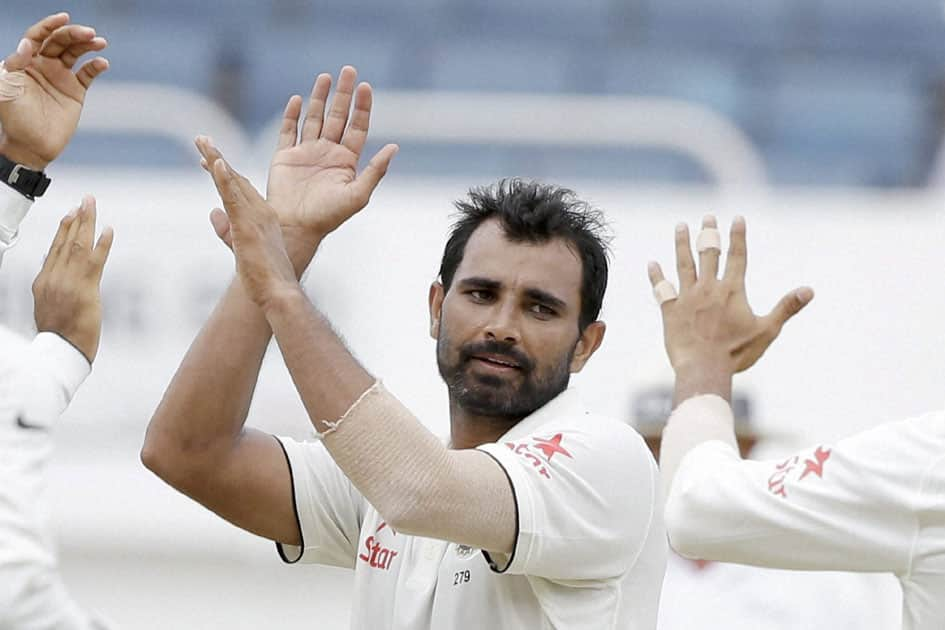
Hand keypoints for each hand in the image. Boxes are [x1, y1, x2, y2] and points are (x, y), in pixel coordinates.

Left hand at [0, 13, 108, 169]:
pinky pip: (88, 74)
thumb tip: (28, 44)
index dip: (49, 25)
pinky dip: (96, 67)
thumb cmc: (13, 117)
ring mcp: (61, 77)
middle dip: (74, 34)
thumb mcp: (5, 88)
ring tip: (100, 42)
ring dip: (88, 45)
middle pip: (60, 42)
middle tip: (88, 33)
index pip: (38, 36)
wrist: (31, 146)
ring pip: (76, 54)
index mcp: (25, 61)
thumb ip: (14, 64)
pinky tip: (102, 63)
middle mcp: (43, 65)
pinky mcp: (76, 92)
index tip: (63, 18)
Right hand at [33, 196, 113, 362]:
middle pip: (65, 242)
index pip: (54, 248)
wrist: (62, 352)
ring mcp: (69, 283)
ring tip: (92, 206)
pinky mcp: (85, 290)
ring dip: (87, 223)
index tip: (71, 213)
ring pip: (78, 246)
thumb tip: (53, 262)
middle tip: (86, 200)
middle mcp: (54, 278)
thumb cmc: (59, 333)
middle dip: (77, 219)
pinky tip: (108, 230)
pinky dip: (102, 244)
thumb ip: (51, 282)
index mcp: (43, 281)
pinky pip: (95, 262)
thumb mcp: (47, 304)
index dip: (63, 229)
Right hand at [198, 66, 396, 245]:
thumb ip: (376, 170)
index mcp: (346, 160)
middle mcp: (327, 153)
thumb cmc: (329, 216)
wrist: (296, 227)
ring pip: (314, 118)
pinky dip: (292, 114)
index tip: (365, 86)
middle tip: (348, 70)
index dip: (362, 107)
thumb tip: (395, 147)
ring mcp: (306, 153)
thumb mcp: (358, 195)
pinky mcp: (285, 156)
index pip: (357, 126)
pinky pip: (288, 130)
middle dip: (342, 94)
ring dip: (319, 97)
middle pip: (337, 116)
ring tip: (325, 77)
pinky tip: (298, 99)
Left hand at [205, 149, 297, 309]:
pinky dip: (224, 179)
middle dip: (216, 157)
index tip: (210, 154)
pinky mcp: (246, 226)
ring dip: (217, 160)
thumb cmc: (266, 278)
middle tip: (201, 138)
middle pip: (234, 179)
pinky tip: (216, 163)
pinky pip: (234, 198)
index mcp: (261, 217)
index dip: (223, 170)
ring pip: (232, 183)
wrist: (279, 293)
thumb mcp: (242, 248)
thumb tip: (212, 213)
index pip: (237, 188)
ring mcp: (253, 217)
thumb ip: (226, 229)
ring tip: (203, 141)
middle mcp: (259, 212)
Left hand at [648, 215, 813, 377]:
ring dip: (682, 244)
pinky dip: (656, 276)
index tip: (737, 218)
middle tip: (708, 217)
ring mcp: (687, 298)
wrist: (703, 368)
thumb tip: (810, 290)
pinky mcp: (671, 311)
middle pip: (709, 254)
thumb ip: (787, 307)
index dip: (738, 236)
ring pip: (684, 264)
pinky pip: (662, 289)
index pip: (737, 256)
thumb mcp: (767, 330)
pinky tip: (652, 264)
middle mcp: (708, 288)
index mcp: (732, 291)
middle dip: (709, 233)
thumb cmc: (737, 353)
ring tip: (681, 226)